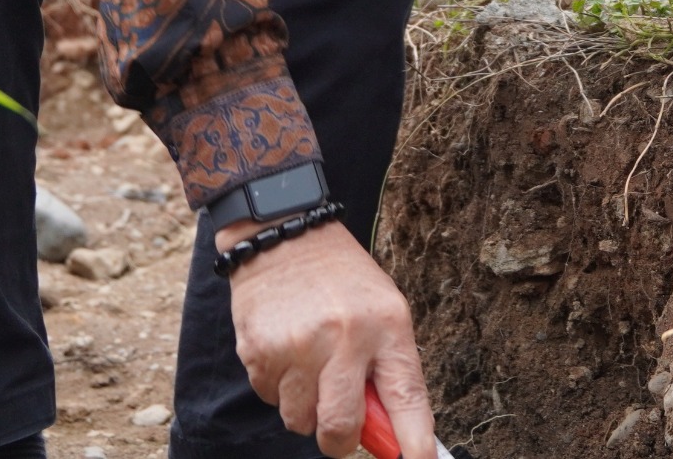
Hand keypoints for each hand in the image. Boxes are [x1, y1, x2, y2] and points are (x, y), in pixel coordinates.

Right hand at [225, 221, 436, 458]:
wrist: (283, 234)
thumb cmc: (341, 280)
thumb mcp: (384, 311)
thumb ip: (389, 370)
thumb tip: (394, 437)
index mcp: (386, 326)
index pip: (407, 399)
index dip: (414, 444)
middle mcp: (343, 337)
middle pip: (340, 428)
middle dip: (340, 439)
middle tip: (340, 425)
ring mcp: (296, 345)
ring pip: (299, 420)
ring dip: (305, 407)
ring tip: (309, 363)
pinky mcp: (258, 349)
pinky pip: (269, 398)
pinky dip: (278, 386)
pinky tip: (285, 349)